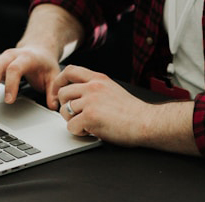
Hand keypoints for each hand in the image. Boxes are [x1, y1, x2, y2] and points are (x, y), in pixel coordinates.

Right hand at [0, 45, 60, 106]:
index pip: (15, 68)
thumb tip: (54, 105)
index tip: (9, 100)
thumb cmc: (44, 63)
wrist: (38, 49)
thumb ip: (53, 90)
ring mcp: (1, 59)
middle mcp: (11, 56)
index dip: (11, 84)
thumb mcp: (53, 74)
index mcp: (27, 57)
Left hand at [52, 65, 198, 154]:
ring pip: (64, 110)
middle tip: (77, 116)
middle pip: (63, 93)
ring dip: (72, 120)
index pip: (70, 70)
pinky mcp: (90, 117)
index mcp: (99, 79)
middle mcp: (93, 87)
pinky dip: (79, 132)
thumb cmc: (132, 111)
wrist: (146, 122)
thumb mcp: (112, 89)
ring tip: (87, 124)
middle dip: (66, 107)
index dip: (59, 82)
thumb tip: (77, 94)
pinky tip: (91, 131)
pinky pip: (71, 126)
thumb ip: (95, 88)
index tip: (58, 93)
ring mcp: (91, 101)